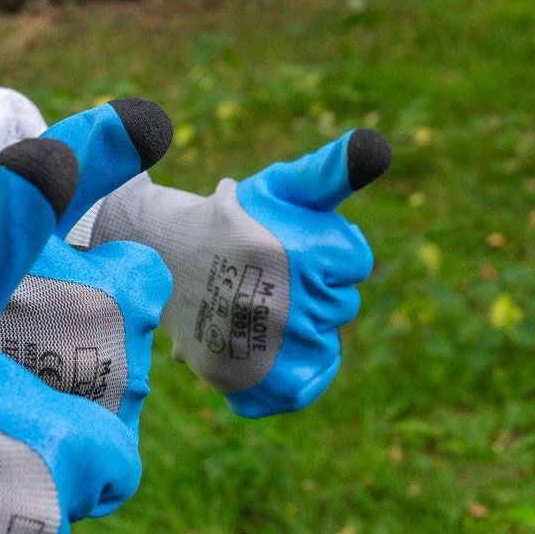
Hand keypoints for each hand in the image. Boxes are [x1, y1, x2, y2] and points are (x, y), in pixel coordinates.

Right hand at [88, 128, 389, 417]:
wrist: (161, 257)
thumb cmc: (235, 219)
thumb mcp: (282, 186)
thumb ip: (331, 170)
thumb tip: (373, 147)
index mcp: (296, 254)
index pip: (355, 261)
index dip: (327, 248)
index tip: (288, 242)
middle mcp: (280, 307)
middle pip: (341, 304)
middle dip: (313, 286)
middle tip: (267, 274)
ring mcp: (262, 352)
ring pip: (325, 343)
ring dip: (304, 325)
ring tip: (262, 304)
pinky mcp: (246, 384)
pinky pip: (307, 386)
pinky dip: (300, 371)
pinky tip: (275, 345)